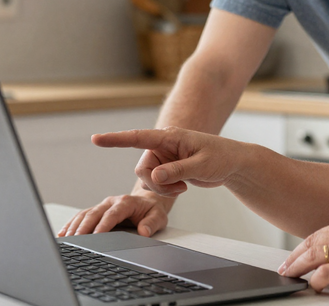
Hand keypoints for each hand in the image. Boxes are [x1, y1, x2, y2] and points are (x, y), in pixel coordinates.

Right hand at [58, 187, 173, 236]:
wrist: (148, 202)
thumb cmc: (152, 211)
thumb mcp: (159, 217)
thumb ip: (152, 223)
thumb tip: (144, 231)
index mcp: (125, 202)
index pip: (112, 214)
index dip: (103, 225)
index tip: (96, 236)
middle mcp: (111, 202)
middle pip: (94, 214)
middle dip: (84, 227)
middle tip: (76, 240)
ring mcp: (102, 206)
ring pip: (85, 215)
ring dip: (74, 227)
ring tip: (66, 240)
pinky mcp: (96, 211)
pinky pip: (81, 217)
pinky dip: (71, 225)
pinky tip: (63, 234)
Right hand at [93, 128, 246, 196]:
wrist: (232, 164)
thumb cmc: (221, 157)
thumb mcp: (201, 165)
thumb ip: (177, 171)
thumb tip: (155, 177)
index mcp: (170, 137)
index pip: (138, 137)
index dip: (116, 139)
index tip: (96, 139)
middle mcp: (163, 146)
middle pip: (142, 169)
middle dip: (156, 184)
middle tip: (179, 188)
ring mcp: (163, 158)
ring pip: (147, 179)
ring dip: (162, 189)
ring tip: (183, 187)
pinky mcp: (166, 169)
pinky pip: (155, 184)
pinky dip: (166, 191)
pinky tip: (183, 188)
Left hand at [279, 216, 328, 295]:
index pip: (321, 233)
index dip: (304, 245)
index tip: (296, 254)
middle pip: (312, 242)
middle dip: (295, 256)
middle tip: (286, 267)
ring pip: (314, 255)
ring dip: (298, 267)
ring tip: (291, 276)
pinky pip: (326, 273)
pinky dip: (315, 280)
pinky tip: (313, 285)